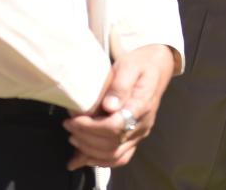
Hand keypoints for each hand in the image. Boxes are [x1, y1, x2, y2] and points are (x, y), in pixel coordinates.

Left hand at [63, 44, 176, 169]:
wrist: (156, 68)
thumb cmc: (140, 64)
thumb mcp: (129, 66)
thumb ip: (120, 85)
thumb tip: (109, 106)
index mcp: (142, 105)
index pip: (114, 127)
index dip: (91, 127)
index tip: (74, 119)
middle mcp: (143, 124)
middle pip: (112, 145)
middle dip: (85, 139)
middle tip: (68, 125)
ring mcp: (140, 133)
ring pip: (115, 155)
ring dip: (90, 152)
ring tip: (74, 138)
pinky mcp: (135, 137)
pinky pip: (120, 158)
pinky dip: (101, 161)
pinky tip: (85, 157)